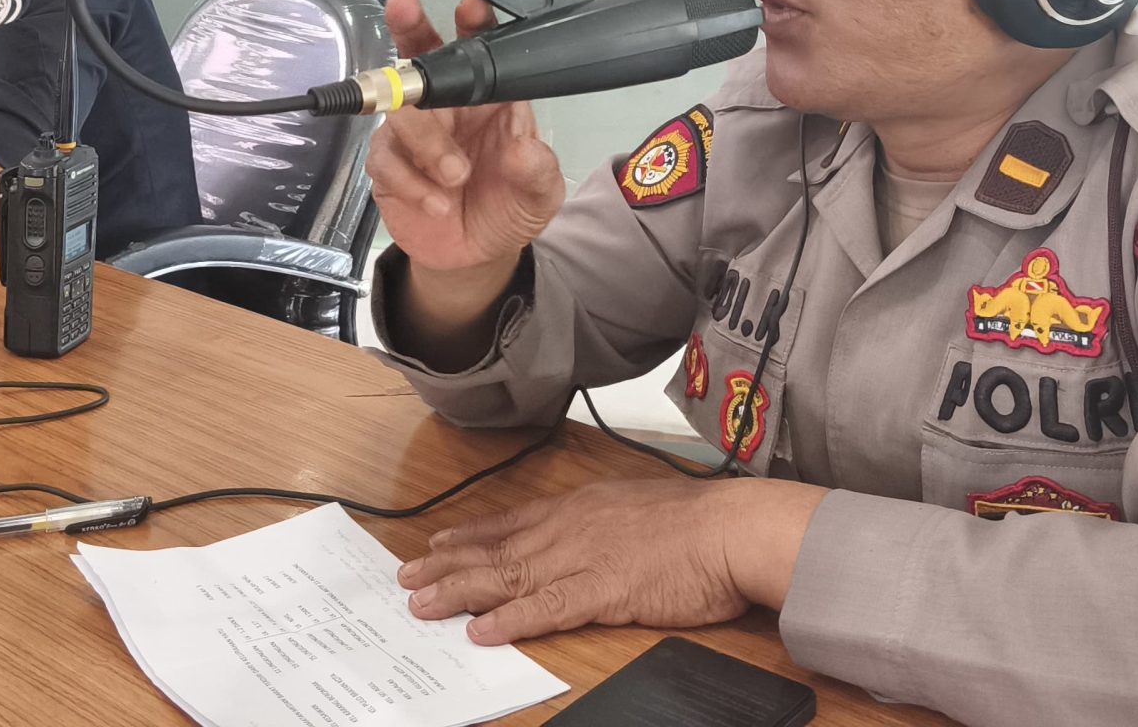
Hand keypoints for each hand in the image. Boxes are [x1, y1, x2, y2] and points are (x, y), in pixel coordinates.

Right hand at [368, 0, 565, 272]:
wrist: (477, 255)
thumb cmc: (510, 206)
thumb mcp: (540, 192)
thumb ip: (536, 168)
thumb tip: (522, 144)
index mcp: (488, 99)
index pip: (480, 52)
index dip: (474, 26)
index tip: (471, 9)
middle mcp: (448, 106)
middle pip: (421, 57)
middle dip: (411, 28)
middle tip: (404, 7)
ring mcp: (413, 133)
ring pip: (402, 114)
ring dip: (430, 144)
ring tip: (456, 176)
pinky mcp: (388, 165)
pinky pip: (388, 161)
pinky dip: (413, 183)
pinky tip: (437, 203)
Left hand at [398, 479, 754, 644]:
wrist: (731, 528)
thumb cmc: (695, 523)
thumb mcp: (635, 507)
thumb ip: (601, 522)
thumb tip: (585, 536)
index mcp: (580, 507)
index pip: (510, 522)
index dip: (469, 536)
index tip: (436, 546)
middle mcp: (571, 528)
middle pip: (497, 550)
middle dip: (448, 567)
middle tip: (407, 580)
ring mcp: (584, 558)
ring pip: (509, 577)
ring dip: (462, 593)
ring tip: (423, 605)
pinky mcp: (604, 591)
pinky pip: (548, 608)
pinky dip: (512, 620)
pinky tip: (483, 630)